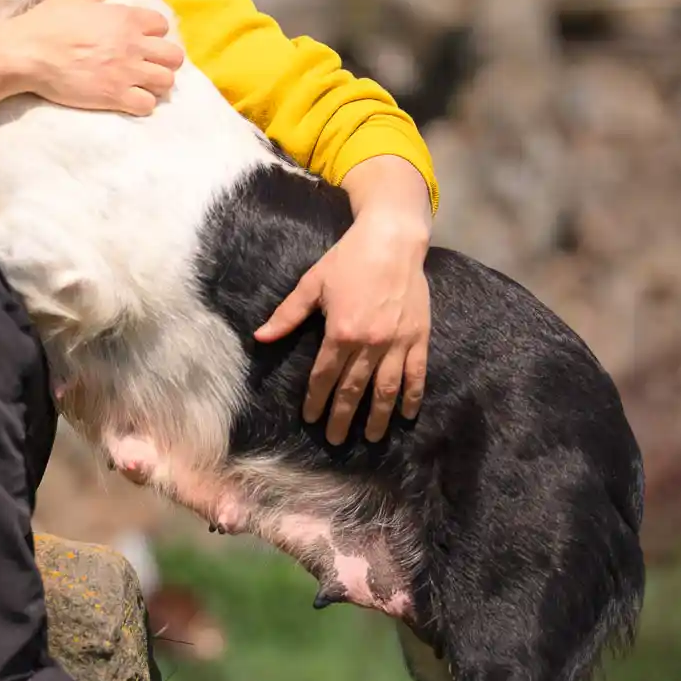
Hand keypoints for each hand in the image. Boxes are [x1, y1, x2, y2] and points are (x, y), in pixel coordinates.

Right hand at [4, 0, 183, 115]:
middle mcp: (134, 45)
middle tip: (150, 65)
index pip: (162, 25)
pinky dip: (142, 104)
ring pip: (166, 81)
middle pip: (174, 57)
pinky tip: (130, 100)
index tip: (143, 40)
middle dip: (165, 61)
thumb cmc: (47, 24)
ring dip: (157, 84)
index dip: (155, 33)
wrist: (28, 54)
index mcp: (126, 18)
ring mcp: (126, 72)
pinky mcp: (115, 96)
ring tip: (142, 85)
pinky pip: (147, 105)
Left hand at [255, 173, 431, 443]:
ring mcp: (397, 342)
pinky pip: (416, 374)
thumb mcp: (313, 283)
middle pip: (354, 390)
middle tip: (335, 440)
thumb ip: (288, 314)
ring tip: (370, 437)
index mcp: (341, 331)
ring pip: (386, 389)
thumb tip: (261, 337)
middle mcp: (370, 342)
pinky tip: (406, 414)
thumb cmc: (348, 259)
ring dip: (377, 416)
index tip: (310, 419)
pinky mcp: (419, 337)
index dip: (316, 400)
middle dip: (343, 417)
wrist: (393, 240)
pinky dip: (412, 396)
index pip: (325, 376)